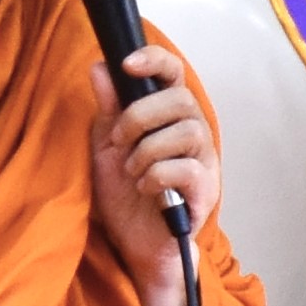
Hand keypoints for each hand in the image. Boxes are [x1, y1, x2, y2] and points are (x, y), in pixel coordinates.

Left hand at [86, 43, 210, 290]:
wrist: (135, 245)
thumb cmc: (125, 195)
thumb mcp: (106, 147)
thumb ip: (107, 109)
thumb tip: (100, 67)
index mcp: (169, 116)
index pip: (174, 73)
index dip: (155, 60)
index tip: (127, 64)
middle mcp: (193, 132)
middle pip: (181, 99)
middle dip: (141, 116)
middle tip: (120, 140)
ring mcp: (204, 161)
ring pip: (187, 131)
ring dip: (148, 150)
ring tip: (132, 171)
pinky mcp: (205, 191)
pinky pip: (187, 169)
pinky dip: (157, 176)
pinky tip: (146, 189)